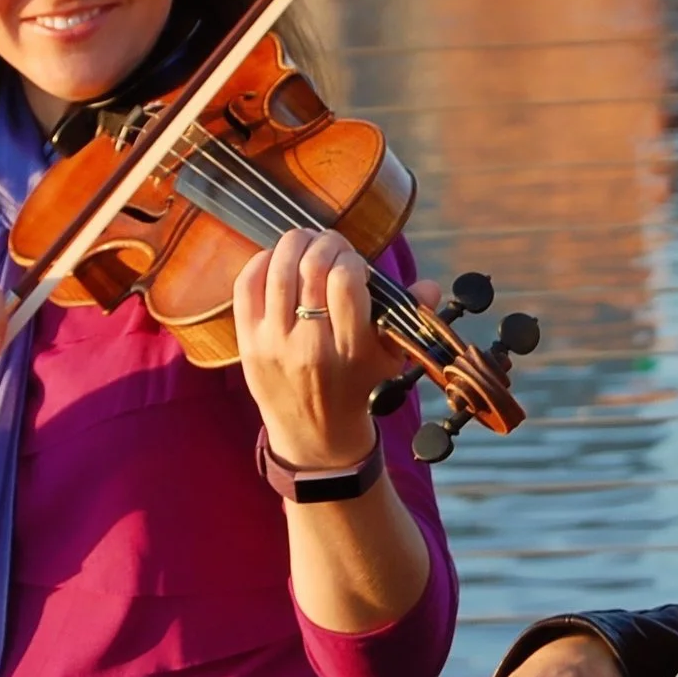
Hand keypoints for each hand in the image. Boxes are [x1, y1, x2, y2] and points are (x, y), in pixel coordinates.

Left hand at [233, 230, 435, 469]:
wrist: (314, 434)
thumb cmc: (357, 387)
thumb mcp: (390, 357)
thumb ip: (407, 316)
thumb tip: (430, 286)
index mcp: (351, 349)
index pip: (347, 282)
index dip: (351, 259)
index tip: (355, 264)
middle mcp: (310, 346)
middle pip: (312, 268)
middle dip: (325, 243)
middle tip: (331, 244)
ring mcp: (274, 344)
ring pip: (278, 270)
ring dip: (294, 244)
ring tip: (306, 242)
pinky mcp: (247, 343)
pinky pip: (247, 286)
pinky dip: (262, 261)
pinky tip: (277, 260)